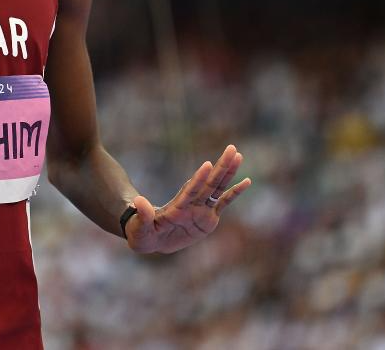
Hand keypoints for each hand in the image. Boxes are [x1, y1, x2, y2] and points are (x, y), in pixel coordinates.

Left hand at [125, 144, 250, 254]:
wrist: (152, 237)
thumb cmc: (142, 232)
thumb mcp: (139, 227)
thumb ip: (143, 215)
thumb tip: (138, 201)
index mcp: (177, 207)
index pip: (190, 191)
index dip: (198, 179)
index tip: (208, 165)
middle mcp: (191, 204)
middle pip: (209, 183)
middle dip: (220, 167)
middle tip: (231, 148)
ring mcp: (201, 209)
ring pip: (218, 188)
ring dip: (228, 173)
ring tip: (238, 156)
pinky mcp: (208, 217)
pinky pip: (224, 203)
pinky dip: (235, 193)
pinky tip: (246, 181)